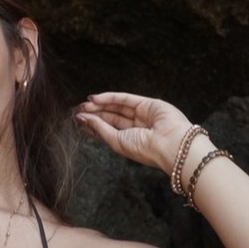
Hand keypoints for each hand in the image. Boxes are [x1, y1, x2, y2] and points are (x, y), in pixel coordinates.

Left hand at [74, 91, 194, 175]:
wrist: (170, 145)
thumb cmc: (145, 150)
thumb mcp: (117, 141)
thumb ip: (100, 129)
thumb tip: (83, 119)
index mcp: (131, 141)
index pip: (109, 130)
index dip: (93, 124)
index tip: (78, 120)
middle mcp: (137, 127)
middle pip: (111, 117)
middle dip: (95, 113)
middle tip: (78, 110)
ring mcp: (143, 115)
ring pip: (117, 107)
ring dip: (100, 105)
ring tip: (84, 105)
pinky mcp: (149, 103)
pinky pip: (125, 98)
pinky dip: (110, 97)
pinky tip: (95, 99)